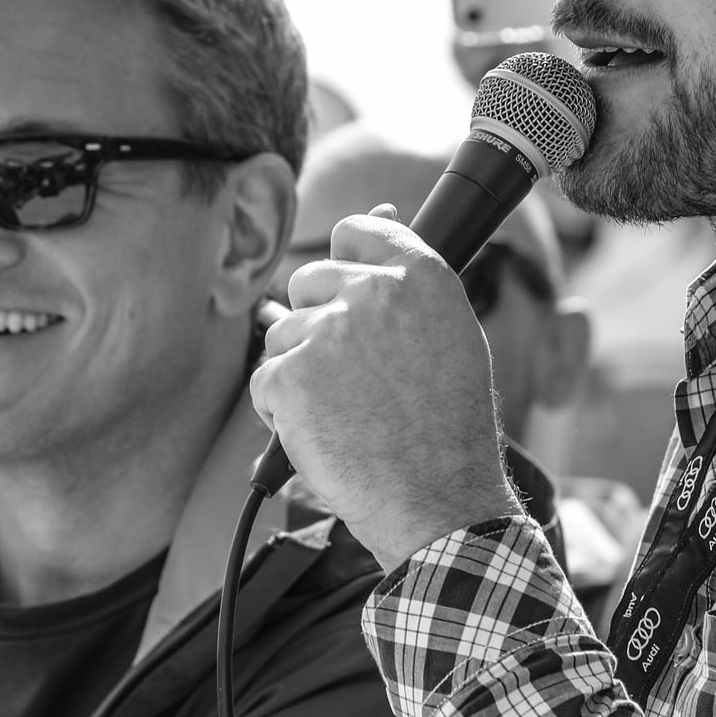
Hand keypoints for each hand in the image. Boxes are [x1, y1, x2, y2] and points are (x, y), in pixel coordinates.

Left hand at [250, 208, 522, 567]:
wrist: (437, 500)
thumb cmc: (448, 428)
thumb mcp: (450, 336)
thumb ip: (408, 280)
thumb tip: (382, 216)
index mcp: (421, 276)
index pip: (356, 231)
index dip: (346, 265)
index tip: (350, 295)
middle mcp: (374, 291)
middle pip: (308, 281)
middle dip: (318, 325)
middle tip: (354, 379)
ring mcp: (329, 332)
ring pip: (282, 333)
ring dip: (300, 371)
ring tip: (346, 413)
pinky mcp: (291, 376)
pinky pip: (264, 380)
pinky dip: (281, 410)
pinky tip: (323, 432)